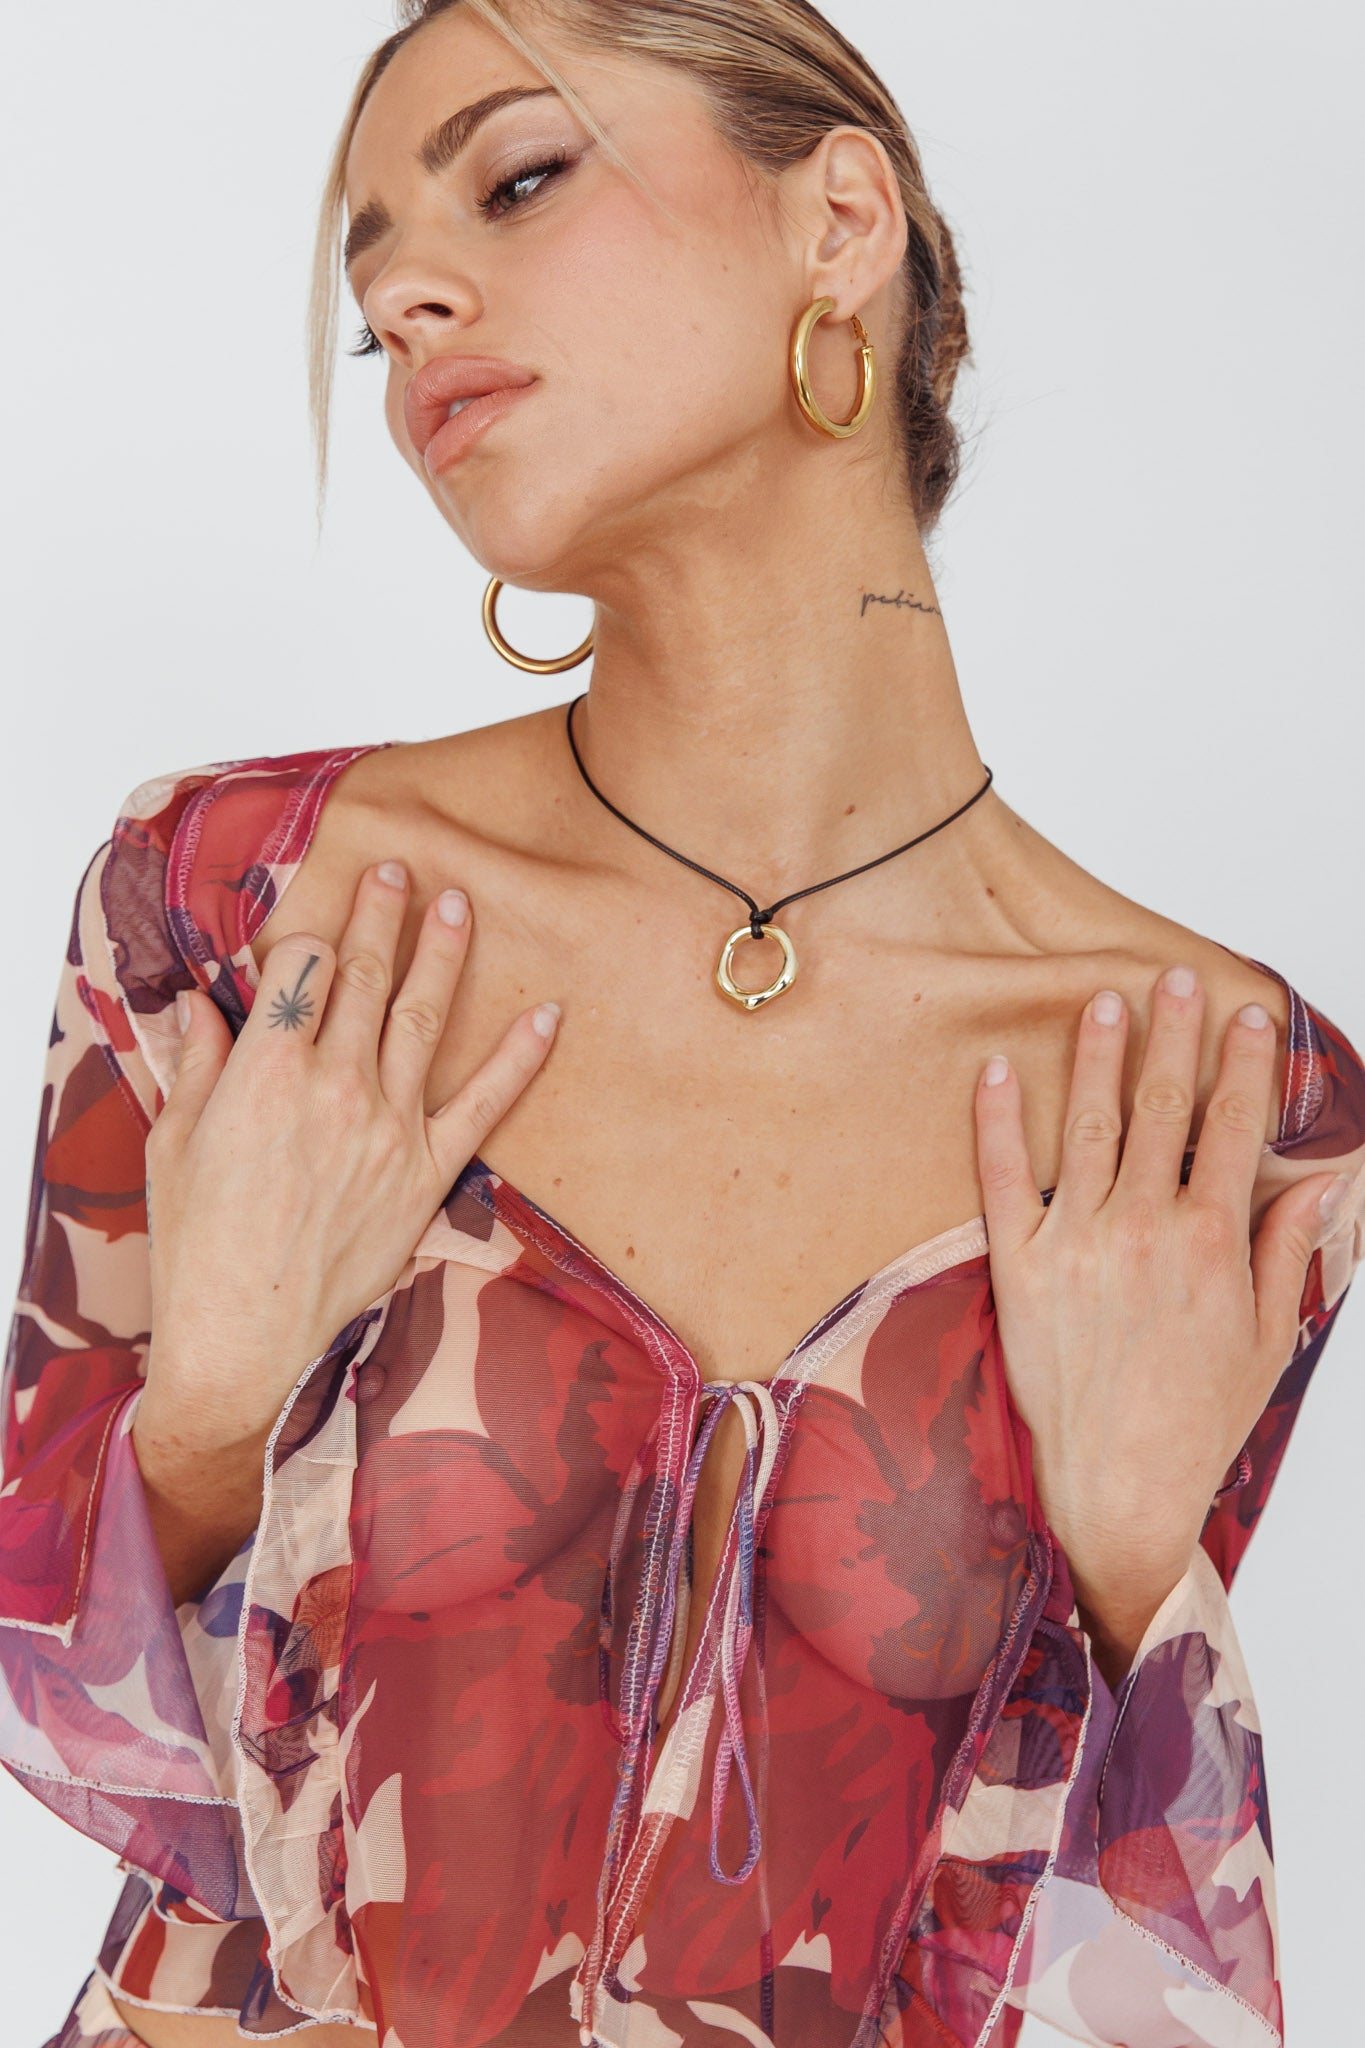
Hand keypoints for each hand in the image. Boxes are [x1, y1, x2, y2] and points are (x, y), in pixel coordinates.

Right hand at [137, 860, 560, 1457]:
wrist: (244, 1340)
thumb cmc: (198, 1247)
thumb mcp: (175, 1144)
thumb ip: (198, 1066)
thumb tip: (202, 1007)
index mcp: (264, 1070)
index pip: (299, 969)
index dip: (304, 940)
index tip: (312, 929)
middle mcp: (334, 1085)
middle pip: (362, 974)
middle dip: (380, 913)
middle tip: (397, 867)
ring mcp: (389, 1127)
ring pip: (421, 1016)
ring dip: (442, 951)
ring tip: (458, 902)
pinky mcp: (427, 1173)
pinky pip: (486, 1103)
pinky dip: (520, 1056)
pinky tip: (550, 1013)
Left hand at [973, 963, 1348, 1682]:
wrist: (1114, 1490)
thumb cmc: (1195, 1422)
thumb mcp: (1267, 1338)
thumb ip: (1289, 1252)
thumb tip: (1325, 1183)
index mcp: (1212, 1242)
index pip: (1234, 1128)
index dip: (1244, 1066)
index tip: (1249, 1018)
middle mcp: (1144, 1228)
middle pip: (1162, 1107)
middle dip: (1172, 1034)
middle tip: (1173, 976)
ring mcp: (1075, 1242)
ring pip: (1088, 1124)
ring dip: (1096, 1054)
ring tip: (1102, 998)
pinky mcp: (1016, 1266)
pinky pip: (1002, 1175)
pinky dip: (996, 1118)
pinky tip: (994, 1068)